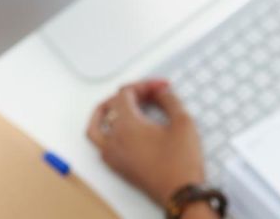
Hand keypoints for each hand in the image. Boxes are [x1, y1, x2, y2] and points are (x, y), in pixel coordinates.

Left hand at [87, 80, 204, 204]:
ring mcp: (111, 154)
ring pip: (96, 126)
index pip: (125, 93)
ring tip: (117, 106)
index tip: (162, 87)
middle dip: (131, 95)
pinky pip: (100, 144)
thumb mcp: (183, 122)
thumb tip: (160, 92)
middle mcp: (113, 138)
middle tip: (151, 94)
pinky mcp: (116, 166)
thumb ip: (169, 100)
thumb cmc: (181, 161)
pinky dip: (106, 131)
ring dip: (105, 112)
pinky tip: (121, 130)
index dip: (144, 85)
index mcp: (127, 125)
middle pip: (111, 106)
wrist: (180, 193)